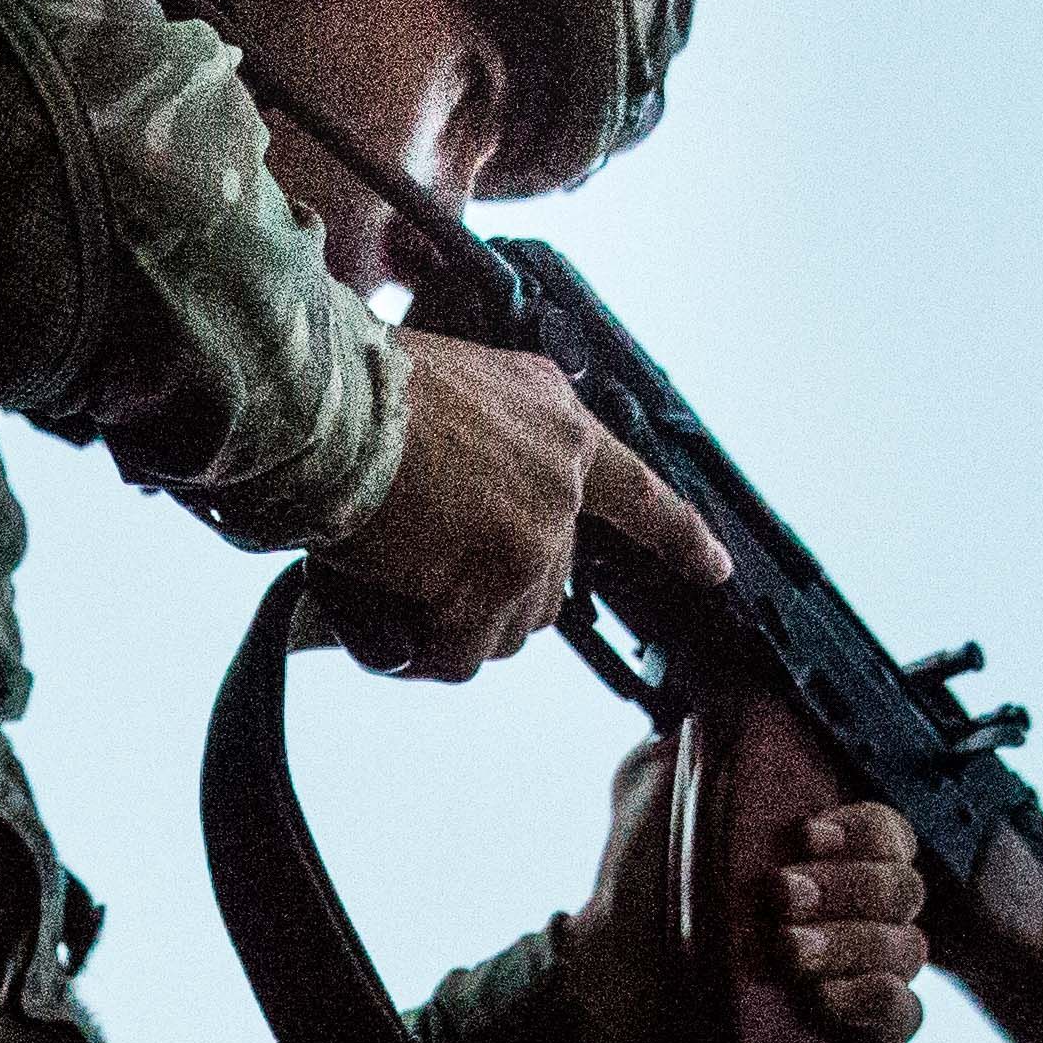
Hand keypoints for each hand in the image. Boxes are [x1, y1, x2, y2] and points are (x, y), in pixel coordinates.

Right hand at [306, 332, 728, 680]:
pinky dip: (419, 651)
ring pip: (506, 627)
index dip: (677, 535)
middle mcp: (561, 470)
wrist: (326, 396)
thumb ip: (482, 452)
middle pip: (547, 582)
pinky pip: (459, 653)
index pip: (635, 488)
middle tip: (415, 576)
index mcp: (553, 414)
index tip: (716, 570)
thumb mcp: (449, 392)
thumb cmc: (353, 390)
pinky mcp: (503, 574)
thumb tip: (457, 537)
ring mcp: (539, 526)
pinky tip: (385, 622)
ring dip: (450, 625)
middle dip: (485, 597)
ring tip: (390, 586)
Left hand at [549, 742, 931, 1042]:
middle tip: (776, 897)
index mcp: (821, 854)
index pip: (885, 829)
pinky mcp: (858, 1033)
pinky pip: (905, 1012)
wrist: (609, 978)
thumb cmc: (636, 890)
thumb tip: (728, 706)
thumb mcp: (653, 794)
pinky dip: (872, 997)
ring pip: (907, 947)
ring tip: (783, 951)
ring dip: (848, 942)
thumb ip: (694, 743)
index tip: (801, 836)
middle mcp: (848, 909)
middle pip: (902, 886)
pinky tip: (820, 996)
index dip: (859, 828)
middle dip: (844, 888)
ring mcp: (859, 971)